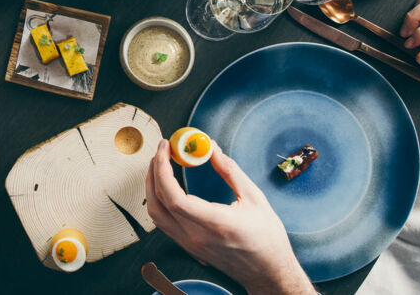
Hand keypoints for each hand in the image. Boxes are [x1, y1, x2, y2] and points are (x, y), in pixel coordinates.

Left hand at [146, 141, 314, 294]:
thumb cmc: (266, 238)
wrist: (268, 271)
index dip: (163, 170)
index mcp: (214, 224)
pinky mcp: (188, 247)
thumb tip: (212, 148)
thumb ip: (230, 171)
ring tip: (160, 165)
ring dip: (152, 187)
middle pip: (159, 203)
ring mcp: (190, 244)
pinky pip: (163, 223)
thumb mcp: (255, 198)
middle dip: (154, 172)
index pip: (174, 198)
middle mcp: (196, 236)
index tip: (166, 148)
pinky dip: (158, 201)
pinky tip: (166, 187)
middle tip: (162, 150)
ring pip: (156, 215)